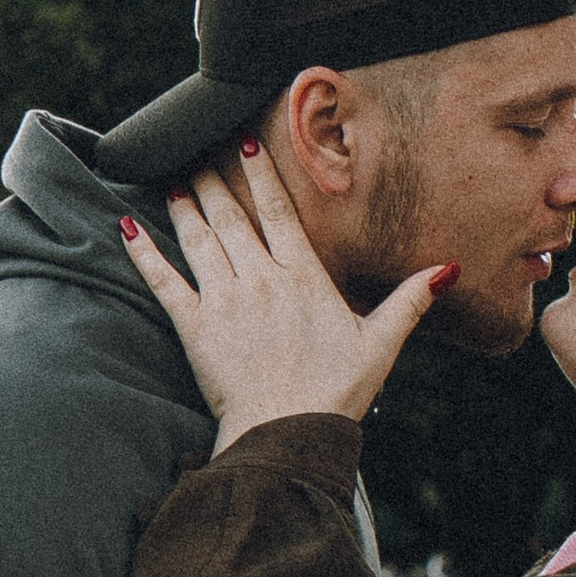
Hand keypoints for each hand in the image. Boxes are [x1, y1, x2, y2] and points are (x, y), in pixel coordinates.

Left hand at [122, 143, 450, 454]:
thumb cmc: (335, 393)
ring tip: (173, 180)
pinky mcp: (194, 327)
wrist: (287, 433)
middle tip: (198, 152)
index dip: (261, 174)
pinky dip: (144, 251)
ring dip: (183, 205)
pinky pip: (164, 281)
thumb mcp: (381, 344)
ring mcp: (225, 301)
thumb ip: (409, 301)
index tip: (246, 143)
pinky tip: (128, 226)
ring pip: (199, 239)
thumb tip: (447, 269)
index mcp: (303, 278)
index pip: (278, 212)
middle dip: (213, 180)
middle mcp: (261, 279)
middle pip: (231, 216)